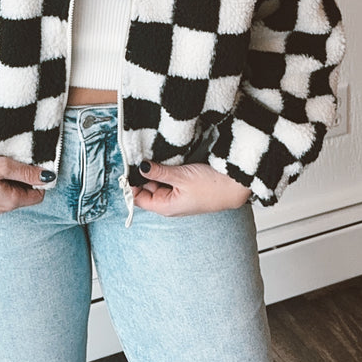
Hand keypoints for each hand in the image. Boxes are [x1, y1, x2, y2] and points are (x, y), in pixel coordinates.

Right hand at [0, 154, 49, 211]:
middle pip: (27, 193)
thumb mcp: (3, 167)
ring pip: (15, 191)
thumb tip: (49, 176)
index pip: (39, 195)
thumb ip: (26, 172)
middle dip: (26, 177)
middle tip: (17, 161)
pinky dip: (3, 180)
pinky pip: (2, 191)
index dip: (39, 179)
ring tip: (4, 164)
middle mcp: (5, 208)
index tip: (32, 164)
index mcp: (12, 202)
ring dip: (14, 177)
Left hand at [132, 161, 250, 215]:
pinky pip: (169, 178)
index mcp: (165, 207)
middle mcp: (169, 203)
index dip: (131, 184)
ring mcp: (177, 194)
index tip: (127, 166)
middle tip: (138, 155)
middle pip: (147, 189)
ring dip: (155, 170)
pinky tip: (164, 158)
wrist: (234, 185)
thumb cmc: (211, 186)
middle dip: (143, 174)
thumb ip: (159, 172)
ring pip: (158, 182)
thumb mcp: (181, 177)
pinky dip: (165, 169)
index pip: (138, 198)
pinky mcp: (185, 186)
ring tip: (151, 154)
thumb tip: (140, 167)